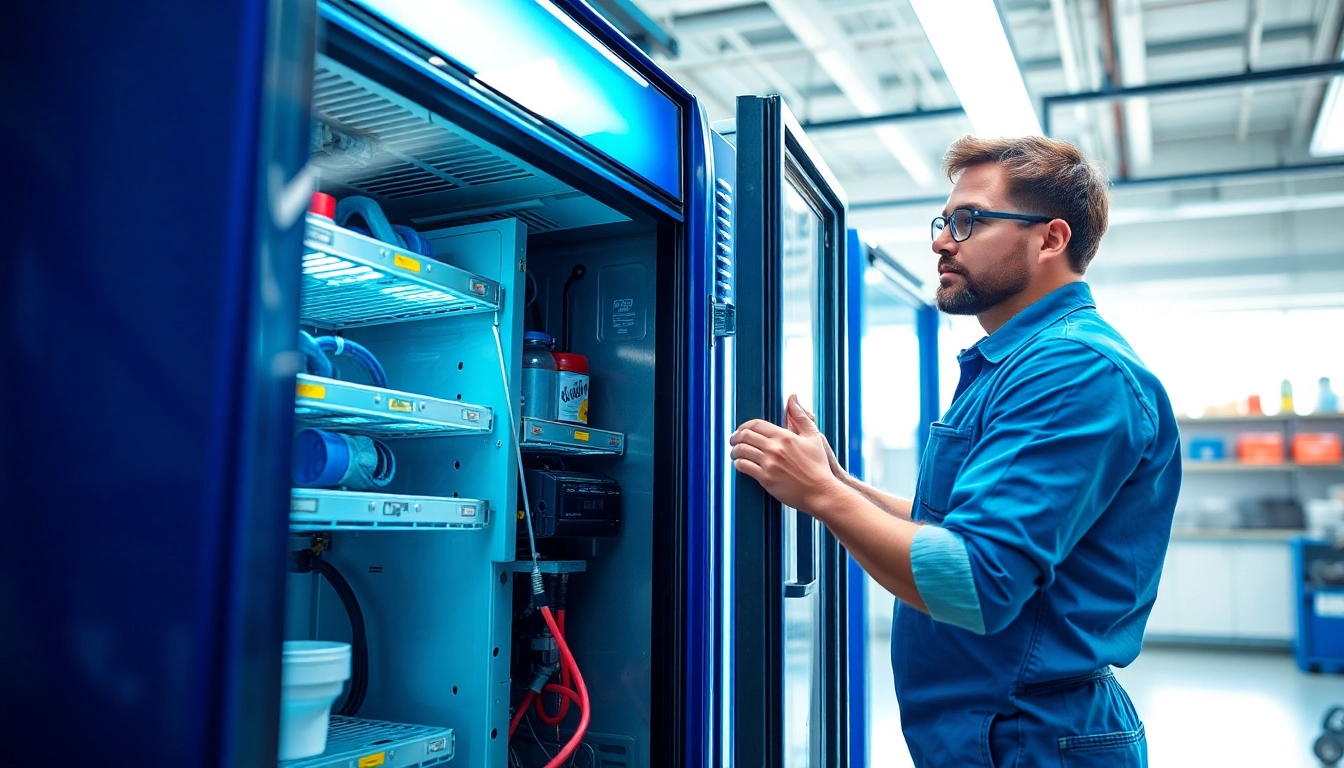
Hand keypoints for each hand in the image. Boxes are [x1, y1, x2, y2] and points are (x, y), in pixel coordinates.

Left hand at [731, 397, 842, 514]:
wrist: (821, 492)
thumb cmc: (818, 465)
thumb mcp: (813, 437)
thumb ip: (801, 416)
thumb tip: (792, 397)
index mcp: (785, 436)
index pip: (756, 424)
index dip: (745, 425)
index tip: (741, 430)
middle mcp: (775, 448)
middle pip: (745, 436)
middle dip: (735, 437)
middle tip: (733, 440)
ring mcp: (769, 464)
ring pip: (741, 451)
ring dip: (734, 451)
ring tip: (735, 453)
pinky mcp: (766, 479)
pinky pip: (744, 467)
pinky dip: (738, 464)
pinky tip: (740, 464)